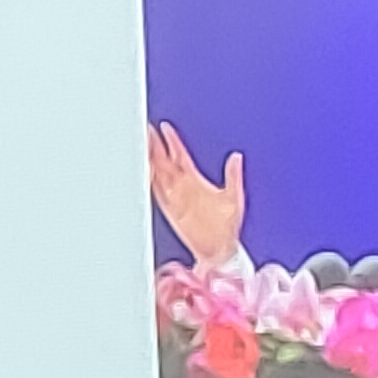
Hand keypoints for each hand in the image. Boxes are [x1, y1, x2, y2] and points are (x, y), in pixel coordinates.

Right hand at [146, 121, 245, 268]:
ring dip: (149, 159)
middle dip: (154, 145)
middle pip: (164, 160)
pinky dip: (149, 180)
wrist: (220, 249)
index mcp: (195, 180)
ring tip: (140, 145)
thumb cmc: (227, 227)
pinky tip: (144, 170)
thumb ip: (233, 176)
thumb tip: (237, 157)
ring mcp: (175, 197)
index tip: (164, 127)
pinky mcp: (170, 209)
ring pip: (158, 173)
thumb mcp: (234, 197)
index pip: (180, 155)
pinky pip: (156, 192)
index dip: (172, 140)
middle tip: (145, 130)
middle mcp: (183, 187)